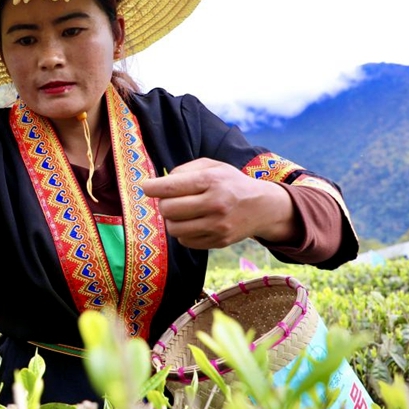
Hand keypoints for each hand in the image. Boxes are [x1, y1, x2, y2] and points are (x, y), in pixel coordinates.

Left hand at [141, 158, 295, 248]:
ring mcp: (218, 226)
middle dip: (163, 203)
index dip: (152, 187)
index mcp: (212, 181)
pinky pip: (185, 241)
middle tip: (169, 199)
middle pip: (168, 209)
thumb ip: (184, 170)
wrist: (262, 207)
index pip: (171, 187)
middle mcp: (215, 204)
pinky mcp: (218, 242)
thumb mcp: (212, 166)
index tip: (146, 187)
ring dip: (172, 220)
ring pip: (174, 228)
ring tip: (181, 211)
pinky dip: (183, 232)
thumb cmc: (230, 182)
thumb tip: (158, 184)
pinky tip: (193, 223)